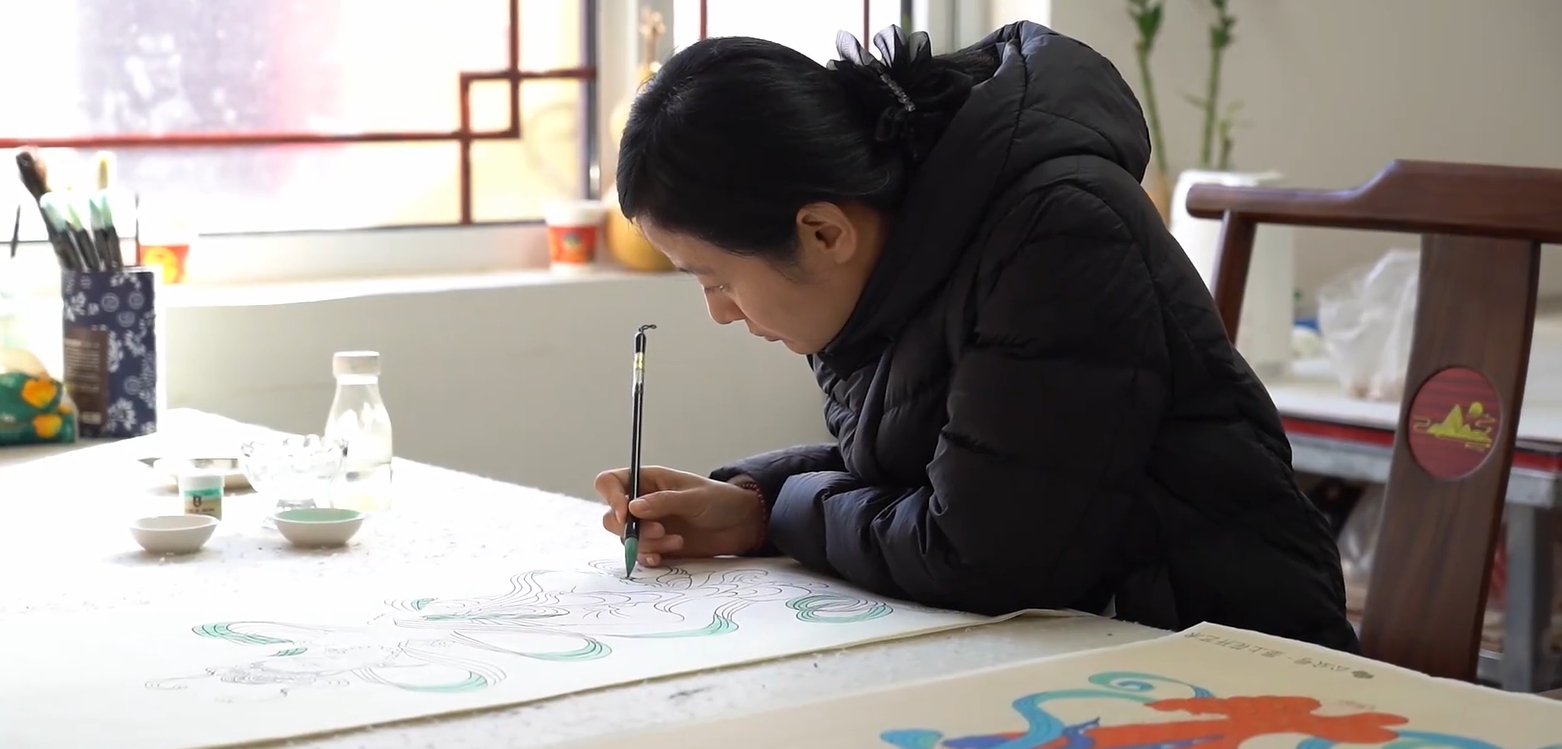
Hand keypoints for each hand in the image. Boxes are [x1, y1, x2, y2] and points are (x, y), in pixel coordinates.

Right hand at [595, 465, 764, 566]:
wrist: (740, 525)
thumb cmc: (720, 500)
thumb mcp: (694, 497)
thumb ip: (664, 502)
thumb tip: (632, 508)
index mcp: (647, 481)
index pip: (610, 482)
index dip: (611, 497)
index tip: (625, 515)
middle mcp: (642, 503)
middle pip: (612, 517)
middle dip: (632, 529)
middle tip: (660, 530)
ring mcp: (648, 526)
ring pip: (625, 539)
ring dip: (647, 544)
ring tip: (677, 541)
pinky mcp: (657, 545)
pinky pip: (639, 554)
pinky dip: (648, 557)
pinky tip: (662, 558)